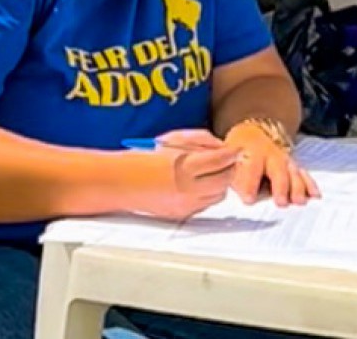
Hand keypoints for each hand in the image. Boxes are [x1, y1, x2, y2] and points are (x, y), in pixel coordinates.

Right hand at [124, 133, 241, 220]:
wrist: (120, 182)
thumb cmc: (143, 158)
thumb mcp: (173, 140)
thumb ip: (201, 141)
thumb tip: (223, 147)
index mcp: (183, 166)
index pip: (220, 160)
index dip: (231, 153)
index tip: (236, 149)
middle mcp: (186, 189)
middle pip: (224, 181)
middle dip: (228, 168)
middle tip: (225, 160)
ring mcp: (184, 205)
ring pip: (218, 196)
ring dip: (219, 182)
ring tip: (208, 171)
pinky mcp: (180, 215)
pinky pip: (204, 204)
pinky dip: (207, 193)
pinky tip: (196, 184)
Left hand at [192, 122, 318, 207]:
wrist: (252, 133)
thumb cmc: (237, 153)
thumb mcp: (227, 158)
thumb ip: (227, 174)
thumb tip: (220, 192)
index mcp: (249, 153)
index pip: (249, 169)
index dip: (248, 183)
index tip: (248, 199)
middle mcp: (269, 154)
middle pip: (276, 170)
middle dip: (279, 186)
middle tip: (280, 202)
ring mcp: (283, 159)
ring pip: (292, 171)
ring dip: (296, 187)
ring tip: (299, 201)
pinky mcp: (292, 165)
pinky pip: (303, 173)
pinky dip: (309, 184)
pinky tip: (314, 195)